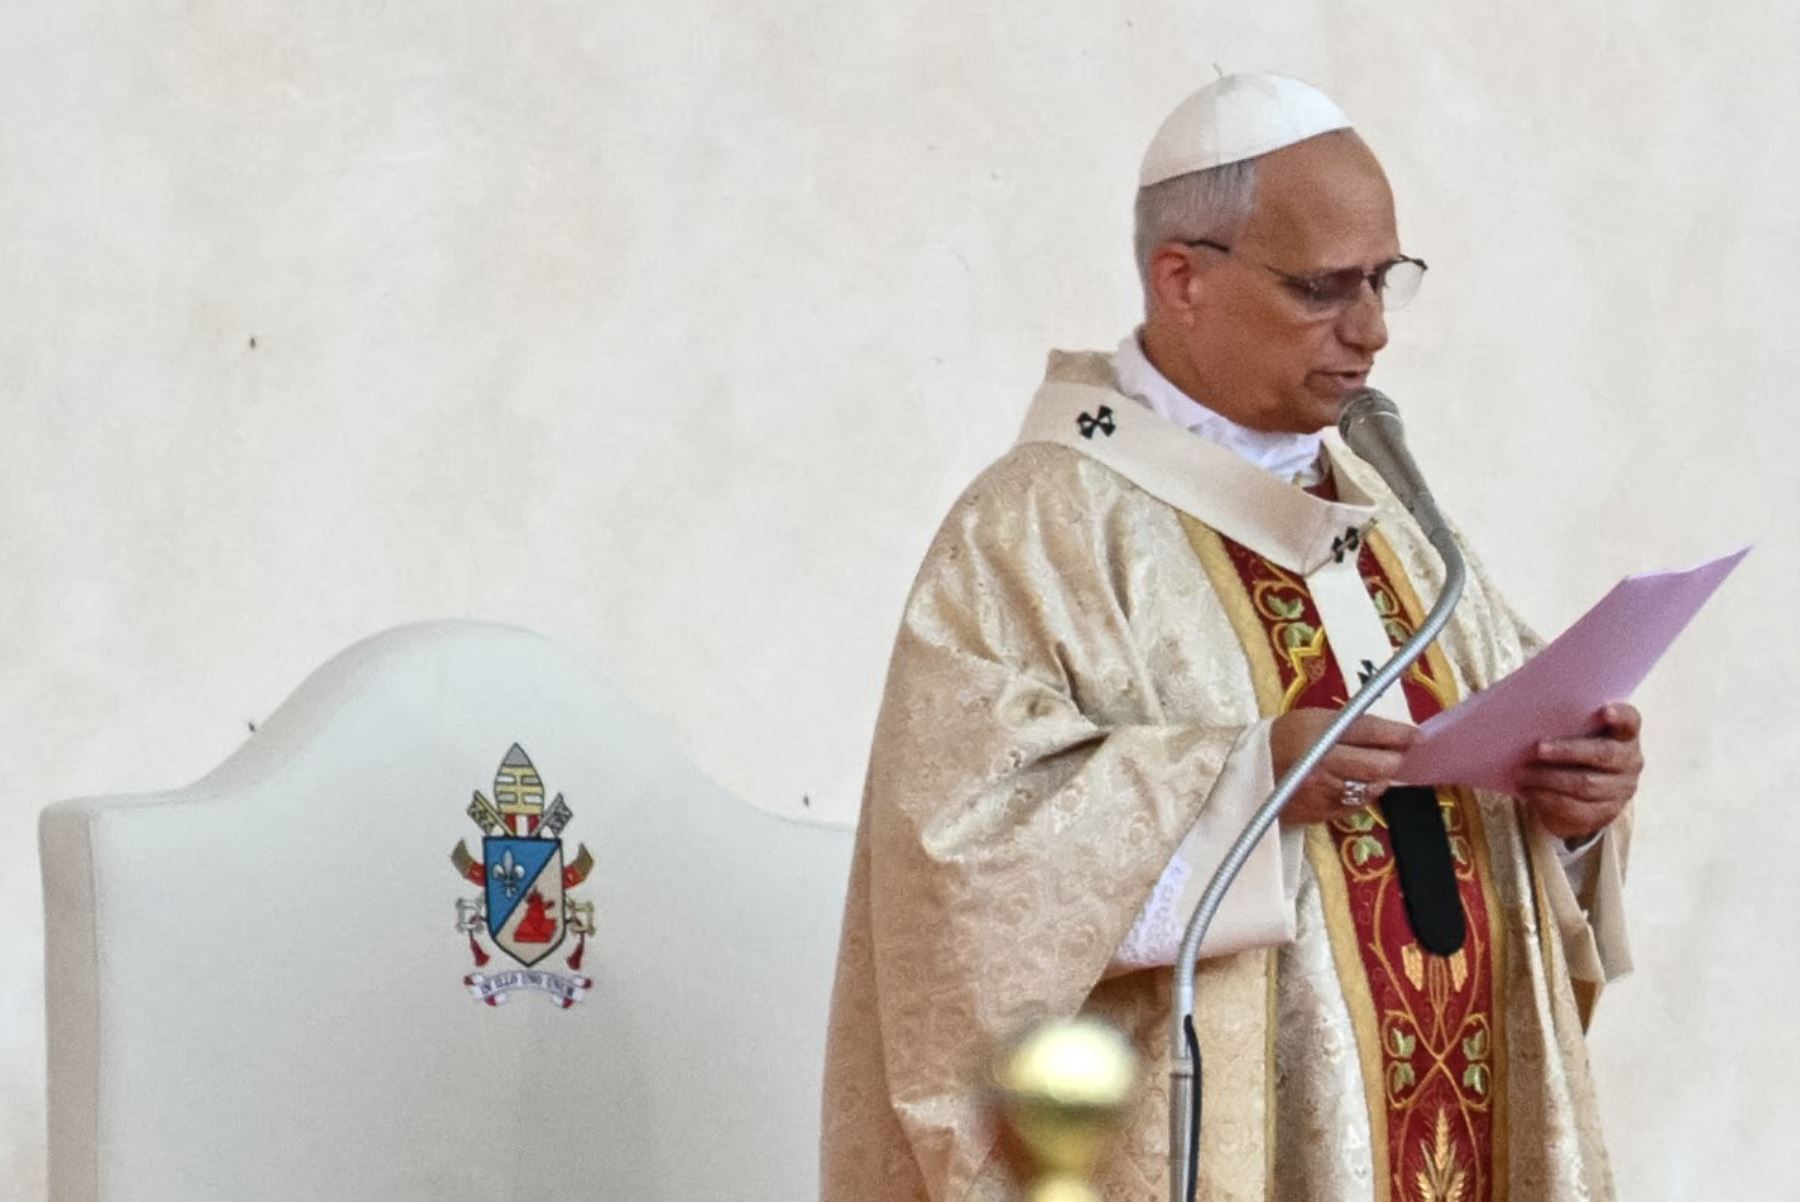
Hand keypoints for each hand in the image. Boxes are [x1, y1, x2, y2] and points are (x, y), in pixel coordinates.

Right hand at [1270, 708, 1418, 826]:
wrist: (1249, 771)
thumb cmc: (1286, 739)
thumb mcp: (1313, 721)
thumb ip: (1349, 726)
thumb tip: (1393, 735)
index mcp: (1316, 731)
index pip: (1367, 730)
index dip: (1397, 734)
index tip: (1418, 736)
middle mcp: (1319, 761)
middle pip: (1377, 765)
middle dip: (1394, 761)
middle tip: (1396, 756)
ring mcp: (1320, 790)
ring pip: (1371, 788)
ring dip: (1378, 779)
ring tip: (1371, 770)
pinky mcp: (1319, 812)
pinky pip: (1355, 805)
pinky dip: (1360, 794)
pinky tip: (1350, 784)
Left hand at [1512, 703, 1641, 841]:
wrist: (1577, 792)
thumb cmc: (1571, 750)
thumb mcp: (1572, 734)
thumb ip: (1564, 723)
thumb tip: (1528, 719)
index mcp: (1624, 735)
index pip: (1629, 721)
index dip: (1619, 715)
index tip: (1604, 709)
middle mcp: (1629, 761)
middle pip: (1603, 753)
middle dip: (1567, 750)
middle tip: (1537, 748)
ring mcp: (1622, 789)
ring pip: (1586, 784)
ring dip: (1548, 778)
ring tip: (1521, 772)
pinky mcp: (1606, 813)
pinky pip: (1577, 809)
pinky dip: (1548, 799)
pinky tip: (1529, 791)